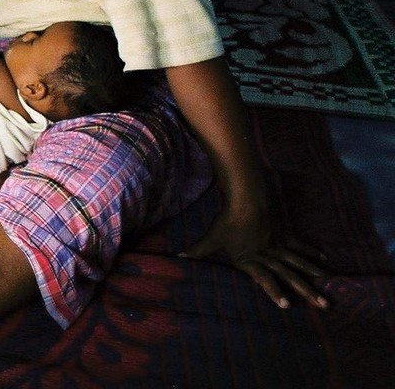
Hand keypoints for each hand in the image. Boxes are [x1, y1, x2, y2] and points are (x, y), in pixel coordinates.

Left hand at [182, 204, 328, 309]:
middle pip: (289, 274)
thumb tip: (178, 257)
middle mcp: (267, 254)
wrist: (244, 199)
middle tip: (323, 303)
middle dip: (305, 289)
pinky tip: (324, 260)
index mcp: (250, 259)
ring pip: (298, 262)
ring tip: (328, 285)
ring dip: (313, 274)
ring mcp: (278, 244)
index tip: (287, 305)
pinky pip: (299, 245)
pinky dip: (311, 252)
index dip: (274, 291)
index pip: (263, 279)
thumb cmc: (226, 221)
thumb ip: (197, 251)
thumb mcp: (211, 238)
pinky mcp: (284, 234)